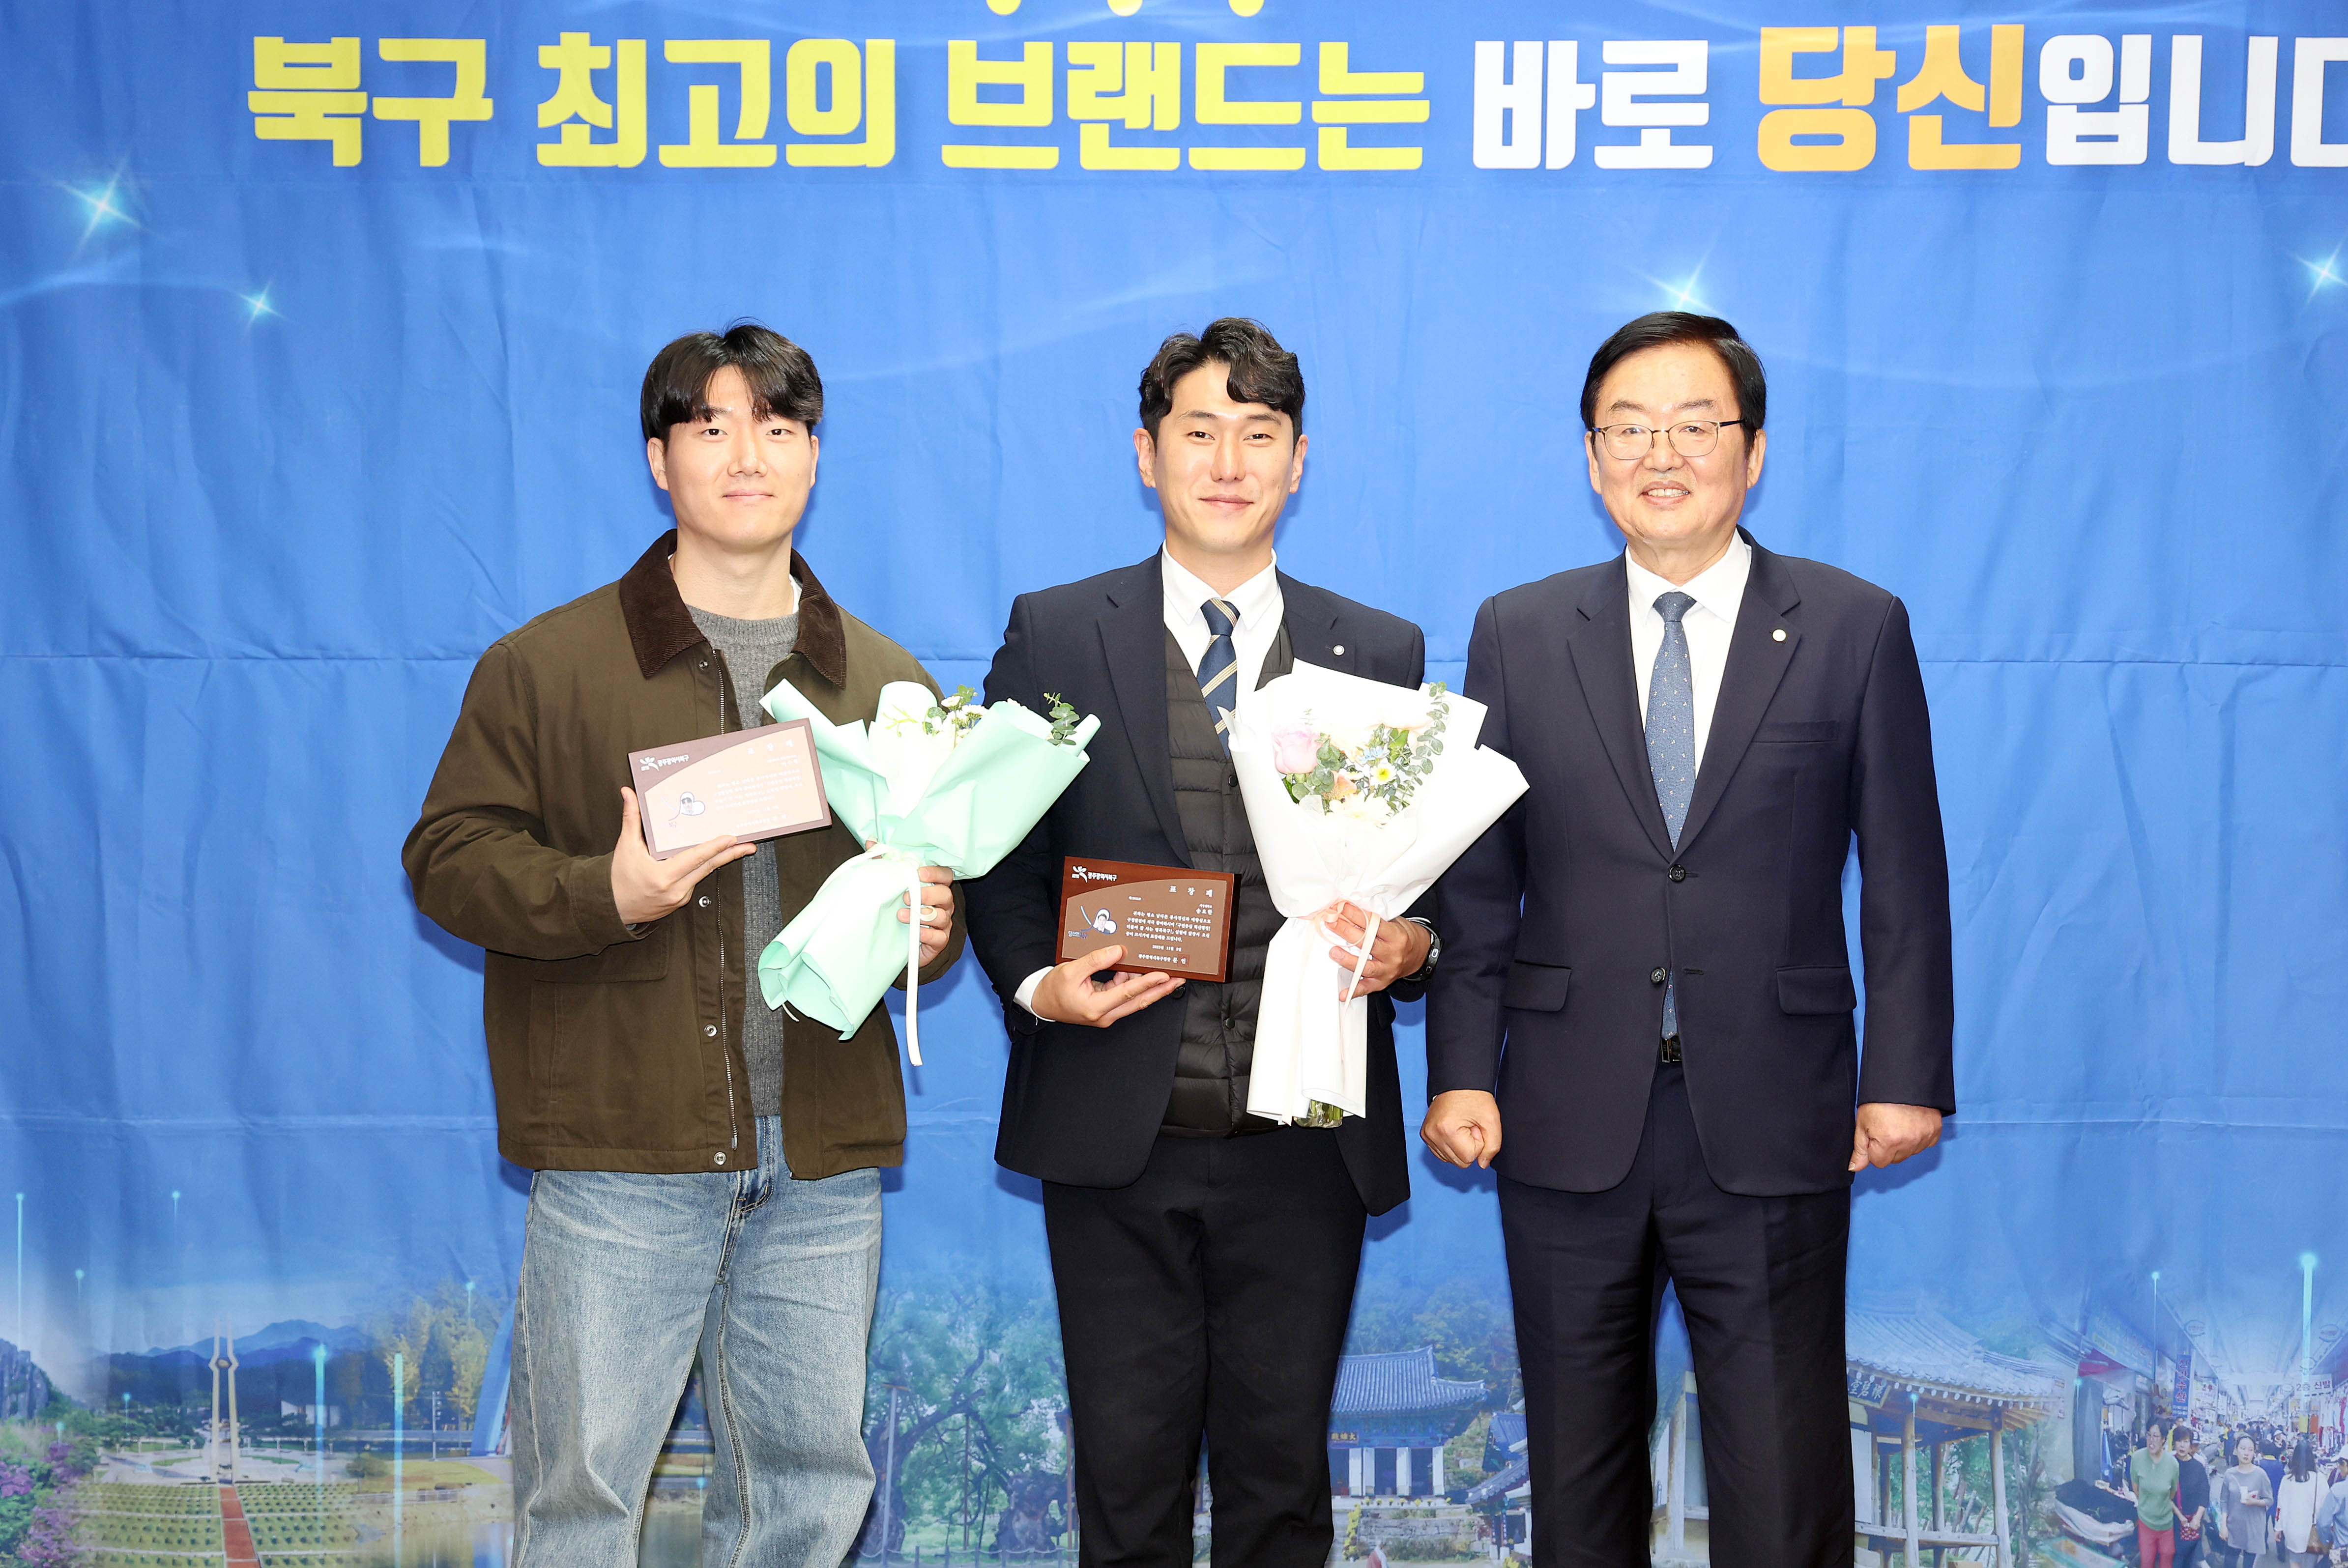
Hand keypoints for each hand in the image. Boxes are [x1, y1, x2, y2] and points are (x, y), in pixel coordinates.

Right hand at [611, 787, 755, 925]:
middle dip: (731, 855)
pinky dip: (702, 869)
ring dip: (719, 861)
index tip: (732, 838)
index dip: (715, 847)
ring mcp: (680, 898)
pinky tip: (712, 859)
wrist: (611, 908)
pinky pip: (694, 882)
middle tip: (749, 845)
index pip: (696, 858)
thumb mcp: (625, 846)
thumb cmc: (617, 877)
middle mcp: (675, 890)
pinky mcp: (680, 902)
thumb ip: (631, 818)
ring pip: (703, 875)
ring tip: (738, 848)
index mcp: (663, 876)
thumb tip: (628, 792)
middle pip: (708, 868)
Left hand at [879, 843, 956, 967]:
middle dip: (928, 894)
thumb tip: (871, 841)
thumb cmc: (900, 907)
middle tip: (907, 896)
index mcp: (935, 887)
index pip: (945, 875)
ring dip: (923, 915)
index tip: (920, 872)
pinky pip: (939, 937)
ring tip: (902, 915)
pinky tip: (916, 932)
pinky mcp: (939, 941)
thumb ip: (883, 863)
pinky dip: (928, 934)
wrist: (899, 940)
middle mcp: (943, 904)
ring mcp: (943, 922)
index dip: (936, 873)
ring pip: (942, 916)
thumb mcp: (891, 885)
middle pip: (945, 894)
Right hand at [1030, 944, 1182, 1027]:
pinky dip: (1132, 983)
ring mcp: (1107, 1013)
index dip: (1147, 983)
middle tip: (1179, 979)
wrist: (1042, 1003)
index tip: (1164, 975)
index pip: (1128, 993)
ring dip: (1147, 985)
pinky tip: (1139, 971)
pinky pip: (1124, 994)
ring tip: (1165, 971)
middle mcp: (1105, 1014)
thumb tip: (1118, 951)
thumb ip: (1096, 960)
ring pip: (1133, 998)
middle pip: (1138, 1001)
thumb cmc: (1053, 989)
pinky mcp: (1106, 1008)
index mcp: (1096, 1007)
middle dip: (1160, 990)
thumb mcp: (1071, 970)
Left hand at [1321, 902, 1431, 996]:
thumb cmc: (1403, 936)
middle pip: (1367, 944)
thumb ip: (1376, 919)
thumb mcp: (1395, 922)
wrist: (1419, 955)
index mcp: (1396, 936)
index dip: (1356, 915)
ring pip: (1366, 967)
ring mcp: (1387, 970)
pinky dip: (1354, 991)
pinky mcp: (1382, 983)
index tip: (1342, 908)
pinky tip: (1343, 993)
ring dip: (1348, 960)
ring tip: (1334, 952)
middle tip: (1332, 923)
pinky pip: (1366, 988)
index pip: (1374, 925)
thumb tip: (1350, 911)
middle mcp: (1392, 954)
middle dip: (1347, 932)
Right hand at [1422, 1090, 1502, 1168]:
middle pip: (1460, 1162)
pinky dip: (1451, 1145)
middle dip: (1469, 1146)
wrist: (1458, 1082)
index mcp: (1447, 1130)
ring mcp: (1427, 1135)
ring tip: (1462, 1127)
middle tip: (1470, 1126)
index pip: (1470, 1158)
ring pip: (1450, 1160)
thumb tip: (1482, 1164)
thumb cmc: (1474, 1096)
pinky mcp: (1425, 1135)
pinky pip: (1442, 1154)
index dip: (1478, 1142)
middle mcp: (1433, 1134)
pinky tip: (1454, 1130)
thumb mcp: (1491, 1120)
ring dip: (1460, 1146)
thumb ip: (1493, 1146)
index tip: (1476, 1126)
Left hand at [1849, 1102, 1943, 1171]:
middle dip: (1888, 1147)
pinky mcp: (1935, 1131)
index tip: (1874, 1134)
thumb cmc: (1879, 1100)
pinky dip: (1918, 1137)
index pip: (1879, 1162)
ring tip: (1898, 1123)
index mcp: (1889, 1141)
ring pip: (1910, 1153)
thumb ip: (1860, 1148)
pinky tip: (1911, 1124)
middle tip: (1886, 1126)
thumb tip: (1855, 1167)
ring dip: (1904, 1143)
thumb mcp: (1862, 1123)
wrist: (1902, 1080)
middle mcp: (1909, 1142)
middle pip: (1895, 1159)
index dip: (1874, 1149)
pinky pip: (1925, 1144)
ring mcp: (1924, 1137)